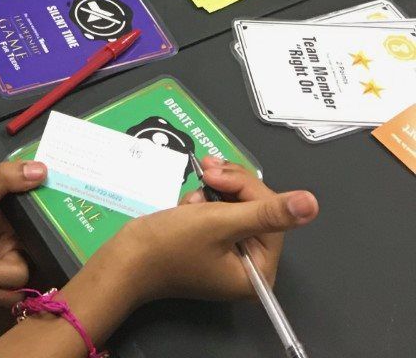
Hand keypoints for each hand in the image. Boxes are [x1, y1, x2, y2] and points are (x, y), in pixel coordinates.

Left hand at [0, 161, 45, 308]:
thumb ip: (3, 181)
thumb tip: (41, 168)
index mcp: (9, 213)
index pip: (43, 214)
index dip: (52, 221)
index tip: (57, 227)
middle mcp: (12, 238)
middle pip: (35, 256)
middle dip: (2, 265)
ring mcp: (5, 264)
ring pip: (22, 280)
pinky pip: (12, 297)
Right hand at [111, 159, 317, 305]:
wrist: (126, 259)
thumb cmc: (170, 246)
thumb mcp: (220, 223)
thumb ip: (266, 211)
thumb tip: (311, 204)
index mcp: (259, 271)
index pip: (269, 215)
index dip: (245, 189)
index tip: (215, 176)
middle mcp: (249, 265)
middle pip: (254, 208)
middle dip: (229, 186)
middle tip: (204, 169)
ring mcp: (230, 255)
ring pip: (236, 204)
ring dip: (215, 191)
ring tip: (194, 191)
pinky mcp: (212, 244)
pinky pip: (219, 212)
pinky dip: (203, 201)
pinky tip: (188, 204)